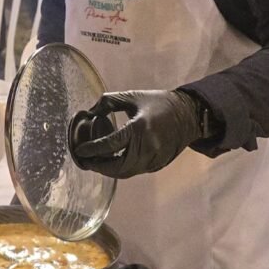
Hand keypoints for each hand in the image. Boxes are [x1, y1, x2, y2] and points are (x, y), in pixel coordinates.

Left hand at [70, 90, 203, 178]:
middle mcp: (148, 147)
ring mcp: (154, 158)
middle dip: (98, 166)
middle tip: (86, 160)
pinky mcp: (158, 164)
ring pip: (126, 172)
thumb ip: (108, 102)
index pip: (110, 144)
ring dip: (109, 170)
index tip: (80, 150)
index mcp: (139, 128)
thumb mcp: (132, 96)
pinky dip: (121, 168)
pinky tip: (112, 161)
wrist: (189, 114)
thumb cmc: (158, 103)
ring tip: (96, 162)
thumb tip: (90, 112)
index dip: (92, 149)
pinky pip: (135, 170)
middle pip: (117, 166)